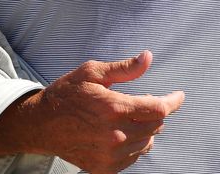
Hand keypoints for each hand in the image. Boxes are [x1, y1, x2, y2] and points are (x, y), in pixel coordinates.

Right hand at [0, 50, 184, 173]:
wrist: (40, 125)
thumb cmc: (66, 94)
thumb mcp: (92, 72)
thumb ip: (124, 68)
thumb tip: (148, 57)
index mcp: (113, 108)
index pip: (158, 108)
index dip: (173, 101)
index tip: (179, 96)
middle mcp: (114, 135)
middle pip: (155, 126)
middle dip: (156, 112)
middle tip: (142, 101)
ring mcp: (110, 155)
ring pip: (146, 143)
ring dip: (145, 129)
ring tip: (128, 117)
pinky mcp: (104, 168)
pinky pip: (133, 158)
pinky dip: (134, 145)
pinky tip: (120, 133)